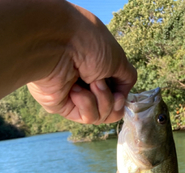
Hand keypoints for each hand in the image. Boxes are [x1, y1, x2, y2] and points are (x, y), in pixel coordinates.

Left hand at [27, 3, 136, 124]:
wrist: (57, 44)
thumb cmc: (87, 44)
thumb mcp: (118, 58)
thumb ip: (127, 77)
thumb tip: (123, 97)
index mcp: (98, 66)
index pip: (118, 92)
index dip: (122, 95)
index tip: (120, 89)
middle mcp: (86, 81)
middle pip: (112, 109)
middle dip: (111, 98)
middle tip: (99, 81)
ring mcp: (75, 96)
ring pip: (102, 116)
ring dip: (101, 99)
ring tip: (88, 82)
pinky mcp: (64, 107)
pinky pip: (87, 117)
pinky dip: (86, 104)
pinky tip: (74, 90)